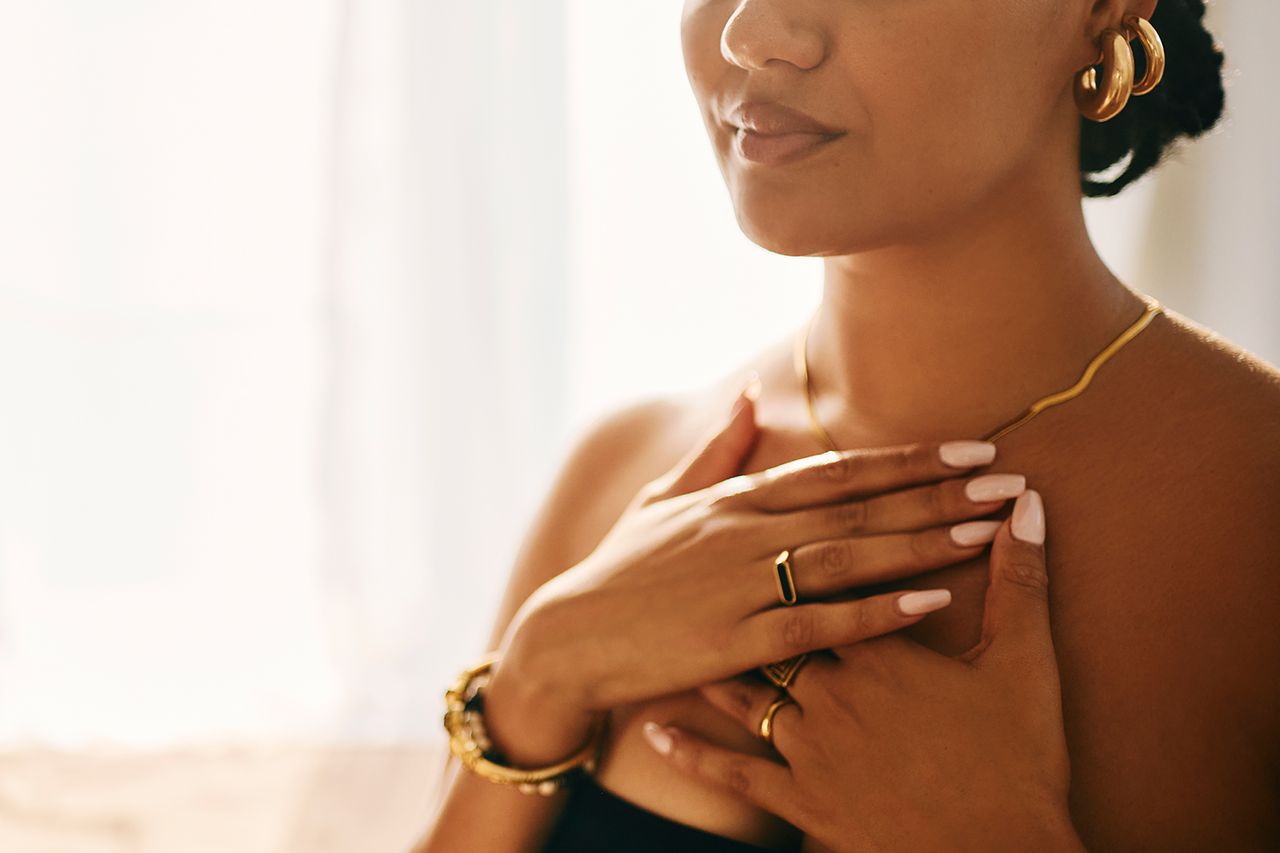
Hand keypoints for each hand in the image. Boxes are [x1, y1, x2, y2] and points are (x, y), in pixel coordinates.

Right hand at [499, 374, 1024, 718]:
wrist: (569, 635)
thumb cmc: (621, 570)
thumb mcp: (662, 501)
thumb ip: (712, 453)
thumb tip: (746, 402)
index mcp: (738, 499)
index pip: (839, 470)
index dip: (908, 459)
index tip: (969, 448)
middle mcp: (748, 530)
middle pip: (860, 505)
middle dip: (937, 492)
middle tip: (1006, 479)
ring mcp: (743, 582)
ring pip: (851, 555)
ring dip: (923, 540)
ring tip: (987, 531)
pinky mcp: (736, 637)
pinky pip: (821, 622)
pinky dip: (878, 612)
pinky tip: (930, 602)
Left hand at [639, 489, 1086, 852]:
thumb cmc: (1020, 762)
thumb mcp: (1027, 664)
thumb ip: (1021, 580)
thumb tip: (1026, 505)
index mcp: (880, 651)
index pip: (840, 578)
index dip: (828, 546)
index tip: (798, 518)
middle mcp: (832, 692)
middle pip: (781, 626)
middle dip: (758, 596)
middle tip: (718, 565)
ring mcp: (810, 748)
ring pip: (746, 688)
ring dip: (715, 659)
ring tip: (681, 632)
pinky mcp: (801, 802)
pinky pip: (733, 773)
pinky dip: (692, 752)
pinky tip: (657, 731)